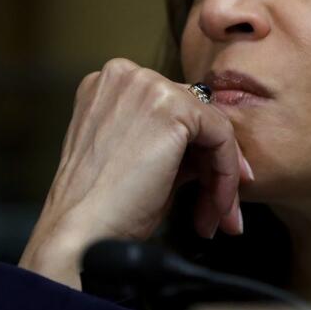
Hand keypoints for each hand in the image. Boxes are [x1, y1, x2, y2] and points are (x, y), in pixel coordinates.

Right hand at [18, 58, 251, 288]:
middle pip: (192, 115)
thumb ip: (169, 144)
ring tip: (219, 216)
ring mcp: (147, 86)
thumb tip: (209, 153)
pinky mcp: (172, 106)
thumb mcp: (136, 163)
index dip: (195, 152)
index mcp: (108, 87)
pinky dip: (227, 172)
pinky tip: (220, 205)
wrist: (83, 233)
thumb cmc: (101, 209)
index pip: (171, 111)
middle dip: (211, 166)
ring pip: (210, 126)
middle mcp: (125, 76)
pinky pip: (221, 135)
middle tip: (220, 208)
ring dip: (221, 176)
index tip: (210, 186)